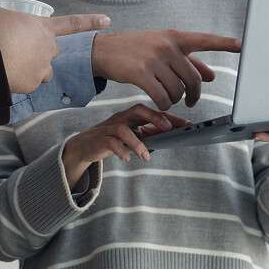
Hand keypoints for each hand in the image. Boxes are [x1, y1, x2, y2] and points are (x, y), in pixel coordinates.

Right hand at [0, 6, 110, 93]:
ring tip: (10, 64)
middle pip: (51, 52)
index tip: (108, 20)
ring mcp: (42, 67)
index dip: (90, 21)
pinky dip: (18, 81)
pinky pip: (28, 84)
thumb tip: (1, 21)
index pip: (73, 23)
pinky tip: (6, 75)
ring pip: (42, 71)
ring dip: (31, 69)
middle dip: (39, 52)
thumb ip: (7, 17)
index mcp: (43, 27)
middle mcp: (48, 47)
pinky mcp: (33, 83)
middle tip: (17, 51)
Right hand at [61, 104, 189, 187]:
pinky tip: (127, 158)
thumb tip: (168, 137)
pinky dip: (121, 151)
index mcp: (130, 117)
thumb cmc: (111, 140)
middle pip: (138, 110)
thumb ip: (147, 136)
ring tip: (145, 156)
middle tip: (167, 129)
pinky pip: (111, 143)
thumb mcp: (131, 137)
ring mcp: (109, 128)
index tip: (185, 124)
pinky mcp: (99, 140)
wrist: (84, 147)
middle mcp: (121, 118)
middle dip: (155, 118)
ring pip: (123, 129)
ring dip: (137, 143)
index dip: (168, 116)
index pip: (152, 112)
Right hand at [92, 29, 241, 108]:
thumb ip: (188, 62)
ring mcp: (153, 59)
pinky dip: (164, 104)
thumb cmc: (136, 49)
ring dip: (175, 99)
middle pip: (193, 78)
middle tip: (191, 101)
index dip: (225, 43)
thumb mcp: (162, 49)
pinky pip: (162, 97)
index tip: (244, 45)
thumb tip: (212, 76)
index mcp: (175, 37)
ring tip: (168, 97)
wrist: (103, 50)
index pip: (205, 40)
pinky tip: (160, 102)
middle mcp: (167, 46)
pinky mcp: (141, 73)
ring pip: (177, 90)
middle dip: (194, 94)